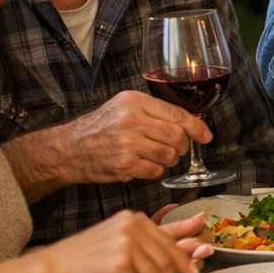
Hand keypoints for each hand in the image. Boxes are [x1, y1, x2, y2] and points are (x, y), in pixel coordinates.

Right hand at [33, 210, 212, 272]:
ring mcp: (126, 244)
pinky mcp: (119, 263)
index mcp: (132, 220)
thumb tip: (177, 264)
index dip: (182, 258)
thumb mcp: (115, 243)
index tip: (191, 271)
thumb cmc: (81, 260)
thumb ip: (144, 249)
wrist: (51, 268)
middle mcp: (131, 227)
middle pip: (166, 260)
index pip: (167, 239)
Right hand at [46, 90, 212, 183]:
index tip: (206, 136)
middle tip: (176, 148)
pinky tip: (142, 165)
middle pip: (177, 136)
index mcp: (134, 101)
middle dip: (183, 145)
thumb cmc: (98, 128)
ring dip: (168, 159)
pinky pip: (156, 171)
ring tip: (154, 156)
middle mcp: (131, 120)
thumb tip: (189, 121)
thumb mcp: (123, 107)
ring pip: (169, 155)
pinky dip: (154, 171)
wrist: (68, 149)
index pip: (177, 114)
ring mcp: (127, 144)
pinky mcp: (124, 165)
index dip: (197, 127)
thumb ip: (153, 111)